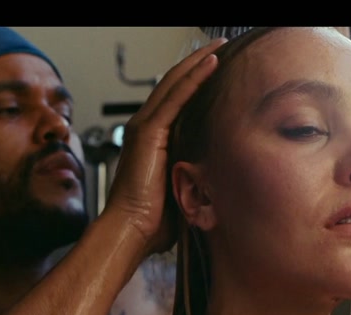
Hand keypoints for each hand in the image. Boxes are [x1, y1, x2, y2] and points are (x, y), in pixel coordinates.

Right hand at [104, 37, 225, 256]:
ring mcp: (144, 128)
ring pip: (174, 83)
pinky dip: (194, 78)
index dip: (194, 80)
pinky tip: (211, 63)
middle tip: (220, 46)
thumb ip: (193, 177)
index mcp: (152, 141)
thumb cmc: (151, 222)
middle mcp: (145, 129)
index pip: (174, 100)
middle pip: (173, 83)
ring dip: (198, 62)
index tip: (217, 68)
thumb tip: (219, 180)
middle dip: (197, 62)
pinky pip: (175, 97)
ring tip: (220, 46)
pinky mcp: (149, 133)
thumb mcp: (180, 192)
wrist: (129, 232)